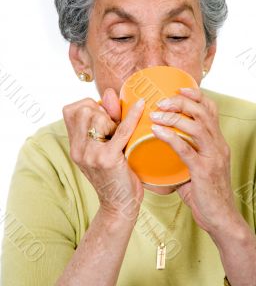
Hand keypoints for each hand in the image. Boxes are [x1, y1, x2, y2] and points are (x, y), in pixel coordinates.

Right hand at [63, 87, 144, 220]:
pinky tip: (142, 106)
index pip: (70, 110)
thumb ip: (107, 120)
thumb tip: (110, 92)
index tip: (104, 116)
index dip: (89, 106)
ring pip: (97, 117)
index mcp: (74, 146)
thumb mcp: (104, 147)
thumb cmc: (115, 175)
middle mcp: (78, 149)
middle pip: (83, 110)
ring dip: (112, 119)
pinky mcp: (108, 159)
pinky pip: (121, 130)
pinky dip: (132, 116)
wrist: (120, 206)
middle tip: (113, 126)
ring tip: (118, 133)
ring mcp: (91, 155)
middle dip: (101, 110)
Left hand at [150, 88, 238, 233]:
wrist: (221, 219)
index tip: (178, 89)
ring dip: (173, 116)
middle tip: (160, 101)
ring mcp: (213, 157)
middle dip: (180, 102)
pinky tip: (156, 131)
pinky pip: (186, 148)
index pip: (211, 109)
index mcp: (217, 141)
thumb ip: (182, 155)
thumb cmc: (205, 192)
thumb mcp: (197, 168)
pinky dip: (170, 137)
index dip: (196, 95)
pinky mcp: (204, 170)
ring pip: (196, 126)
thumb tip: (159, 147)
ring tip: (155, 114)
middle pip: (202, 112)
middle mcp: (218, 145)